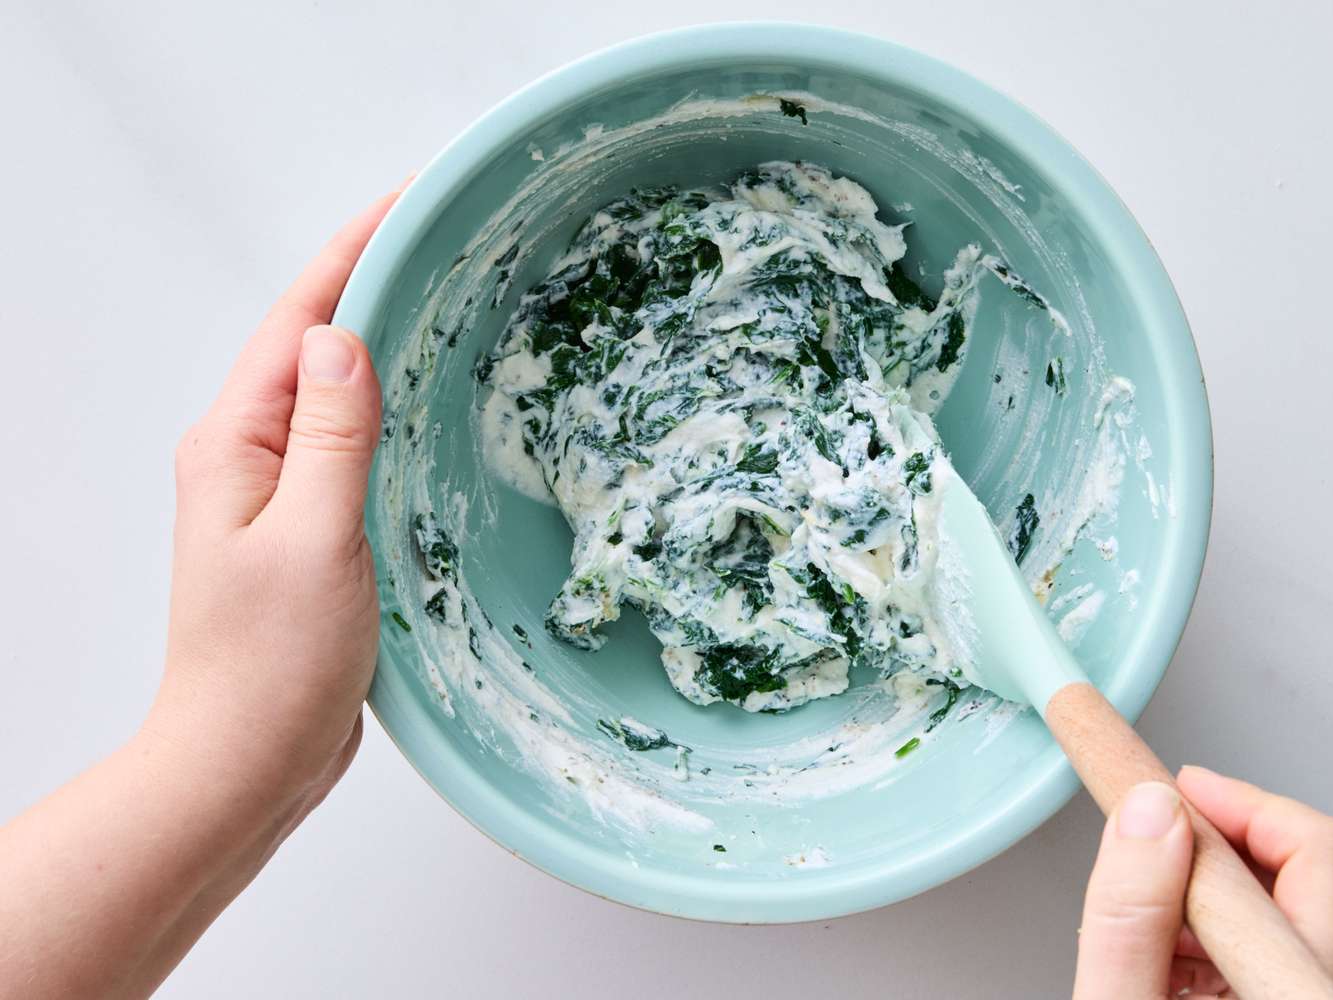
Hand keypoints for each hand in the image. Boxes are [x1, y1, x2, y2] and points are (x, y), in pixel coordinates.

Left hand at [145, 189, 396, 824]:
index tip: (413, 202)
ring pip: (338, 394)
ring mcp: (279, 494)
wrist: (243, 763)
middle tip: (452, 240)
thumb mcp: (313, 539)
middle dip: (376, 282)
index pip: (297, 319)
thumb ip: (332, 436)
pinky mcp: (310, 530)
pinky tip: (435, 407)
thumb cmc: (270, 665)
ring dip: (387, 343)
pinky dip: (394, 410)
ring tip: (453, 302)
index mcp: (236, 443)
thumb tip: (339, 336)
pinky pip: (354, 445)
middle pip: (315, 343)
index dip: (354, 252)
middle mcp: (250, 455)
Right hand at [1072, 766, 1332, 998]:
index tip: (1151, 770)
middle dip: (1233, 827)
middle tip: (1168, 815)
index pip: (1301, 851)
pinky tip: (1180, 945)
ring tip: (1160, 899)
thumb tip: (1147, 816)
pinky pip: (1307, 942)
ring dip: (1233, 877)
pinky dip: (1240, 922)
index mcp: (1308, 995)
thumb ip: (1130, 921)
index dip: (1217, 799)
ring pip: (1319, 898)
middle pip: (1327, 861)